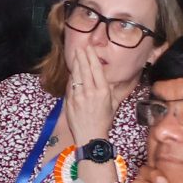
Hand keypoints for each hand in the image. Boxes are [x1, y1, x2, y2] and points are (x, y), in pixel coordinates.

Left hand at [62, 29, 115, 143]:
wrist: (90, 135)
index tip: (90, 49)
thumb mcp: (112, 104)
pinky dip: (71, 77)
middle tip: (80, 47)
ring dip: (75, 64)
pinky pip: (70, 85)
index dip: (92, 58)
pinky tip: (71, 70)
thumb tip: (112, 80)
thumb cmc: (103, 121)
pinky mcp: (70, 100)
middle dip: (82, 57)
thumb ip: (111, 91)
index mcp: (103, 92)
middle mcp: (91, 92)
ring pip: (76, 75)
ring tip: (74, 54)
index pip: (97, 70)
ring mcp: (79, 96)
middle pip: (85, 69)